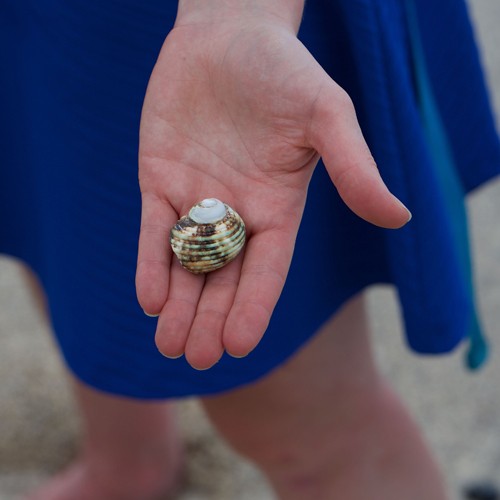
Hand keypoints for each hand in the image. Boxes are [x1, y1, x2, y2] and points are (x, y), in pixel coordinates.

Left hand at [136, 9, 409, 369]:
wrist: (228, 35)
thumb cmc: (284, 71)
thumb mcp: (326, 114)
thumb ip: (354, 167)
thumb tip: (398, 217)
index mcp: (279, 208)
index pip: (268, 269)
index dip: (254, 307)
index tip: (239, 346)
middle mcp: (238, 213)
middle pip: (224, 277)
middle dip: (210, 318)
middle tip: (197, 360)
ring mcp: (197, 199)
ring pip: (187, 263)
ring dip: (178, 304)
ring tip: (170, 346)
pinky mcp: (160, 180)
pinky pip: (155, 230)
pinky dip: (151, 263)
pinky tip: (150, 299)